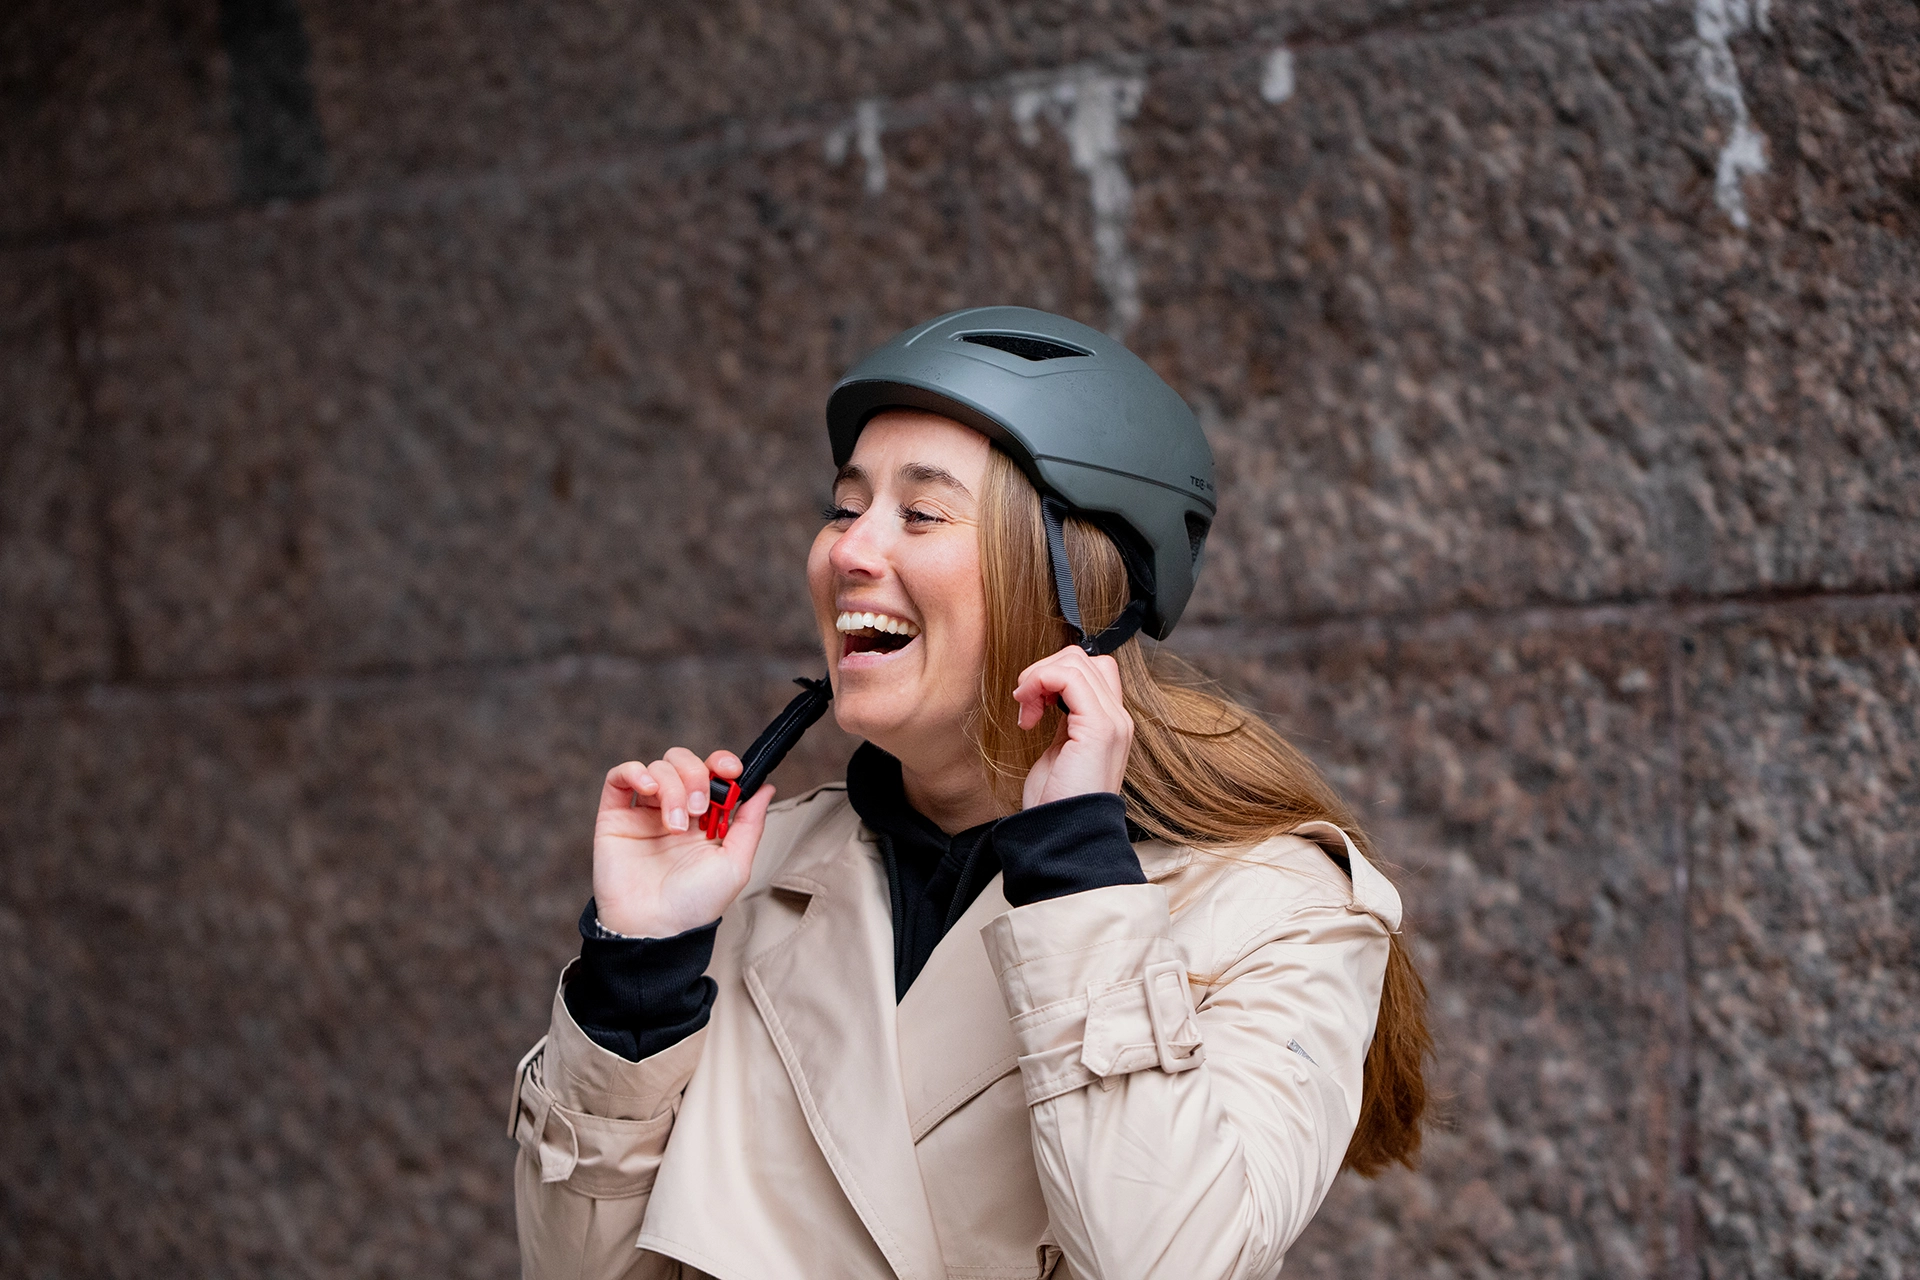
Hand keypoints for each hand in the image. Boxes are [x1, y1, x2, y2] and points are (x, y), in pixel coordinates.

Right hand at [591, 747, 775, 937]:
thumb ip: (751, 823)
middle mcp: (675, 810)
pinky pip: (619, 776)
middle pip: (683, 762)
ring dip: (672, 788)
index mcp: (704, 819)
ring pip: (658, 768)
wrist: (655, 927)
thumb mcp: (735, 864)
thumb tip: (765, 787)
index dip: (721, 762)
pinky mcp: (615, 816)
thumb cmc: (695, 904)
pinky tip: (649, 790)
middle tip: (700, 808)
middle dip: (696, 776)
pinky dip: (636, 772)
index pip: (712, 772)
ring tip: (675, 824)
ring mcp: (644, 812)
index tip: (731, 770)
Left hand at [1013, 646, 1133, 808]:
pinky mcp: (1098, 727)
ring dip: (1038, 677)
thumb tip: (1049, 692)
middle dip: (1043, 671)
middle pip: (1082, 659)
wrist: (1063, 836)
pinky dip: (1039, 683)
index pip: (1093, 669)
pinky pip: (1068, 677)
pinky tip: (1028, 714)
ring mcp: (1112, 722)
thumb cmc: (1056, 801)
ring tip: (1025, 711)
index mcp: (1110, 723)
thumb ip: (1064, 719)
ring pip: (1074, 662)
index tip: (1032, 703)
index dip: (1056, 673)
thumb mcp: (1060, 750)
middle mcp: (1118, 719)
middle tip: (1024, 705)